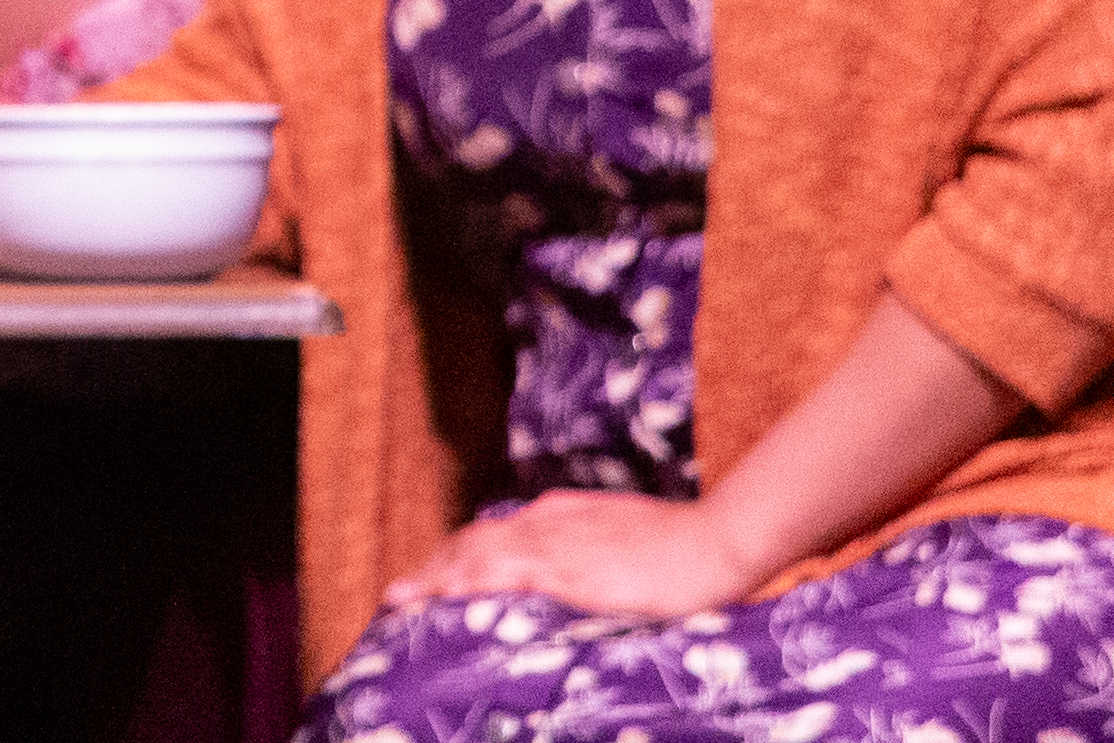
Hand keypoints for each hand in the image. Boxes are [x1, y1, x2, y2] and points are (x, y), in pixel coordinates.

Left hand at [391, 488, 760, 622]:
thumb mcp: (626, 539)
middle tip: (397, 594)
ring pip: (476, 554)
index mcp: (560, 514)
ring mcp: (557, 543)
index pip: (493, 534)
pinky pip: (506, 573)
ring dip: (435, 575)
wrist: (717, 540)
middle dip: (432, 567)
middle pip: (472, 541)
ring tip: (400, 599)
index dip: (456, 555)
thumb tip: (574, 566)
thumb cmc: (684, 544)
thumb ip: (593, 547)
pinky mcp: (569, 568)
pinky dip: (469, 582)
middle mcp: (548, 522)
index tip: (430, 576)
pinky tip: (444, 596)